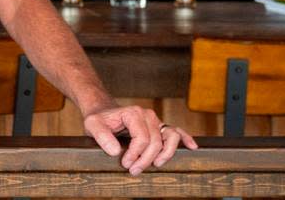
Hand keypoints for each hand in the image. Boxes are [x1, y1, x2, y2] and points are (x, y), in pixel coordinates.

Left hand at [83, 104, 197, 174]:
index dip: (135, 154)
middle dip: (146, 159)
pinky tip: (192, 147)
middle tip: (134, 170)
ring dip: (165, 154)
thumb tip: (115, 151)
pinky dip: (185, 139)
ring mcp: (155, 121)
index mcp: (133, 113)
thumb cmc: (99, 119)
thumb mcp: (92, 125)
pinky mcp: (159, 127)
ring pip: (171, 137)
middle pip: (156, 142)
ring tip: (155, 165)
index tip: (125, 164)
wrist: (102, 113)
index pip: (142, 138)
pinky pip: (176, 132)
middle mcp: (148, 115)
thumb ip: (101, 136)